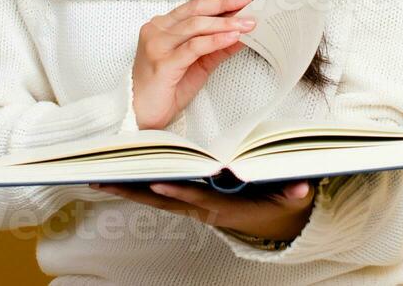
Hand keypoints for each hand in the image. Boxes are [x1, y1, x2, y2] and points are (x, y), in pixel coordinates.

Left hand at [89, 178, 316, 242]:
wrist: (279, 225)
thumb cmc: (283, 206)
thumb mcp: (293, 199)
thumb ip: (294, 193)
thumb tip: (301, 188)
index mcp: (226, 207)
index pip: (197, 199)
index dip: (178, 192)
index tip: (157, 182)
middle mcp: (205, 210)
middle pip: (165, 201)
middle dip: (135, 190)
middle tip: (105, 179)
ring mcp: (196, 208)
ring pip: (157, 199)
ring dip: (130, 189)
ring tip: (100, 176)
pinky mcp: (192, 204)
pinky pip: (161, 196)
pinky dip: (140, 187)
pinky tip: (122, 177)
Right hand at [131, 0, 257, 130]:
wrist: (141, 115)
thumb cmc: (165, 90)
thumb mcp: (197, 64)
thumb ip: (217, 47)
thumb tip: (242, 34)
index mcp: (162, 26)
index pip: (194, 6)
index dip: (220, 1)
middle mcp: (157, 30)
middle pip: (195, 10)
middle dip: (225, 6)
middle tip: (249, 7)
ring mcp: (157, 45)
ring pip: (195, 25)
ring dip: (225, 24)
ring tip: (246, 24)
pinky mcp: (163, 63)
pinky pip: (193, 47)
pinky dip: (215, 40)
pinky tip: (231, 38)